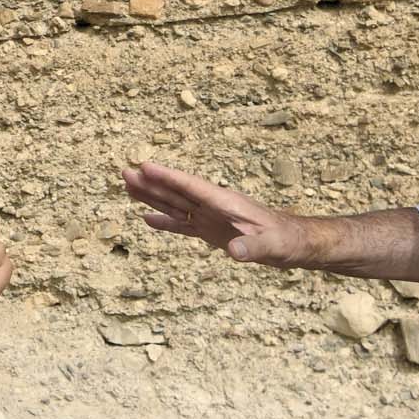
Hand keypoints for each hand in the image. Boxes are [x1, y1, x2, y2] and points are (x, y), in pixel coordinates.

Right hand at [122, 161, 301, 265]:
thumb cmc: (286, 240)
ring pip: (175, 205)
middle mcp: (214, 206)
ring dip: (152, 197)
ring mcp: (210, 218)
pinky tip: (147, 218)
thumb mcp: (272, 246)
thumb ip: (253, 248)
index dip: (169, 178)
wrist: (293, 243)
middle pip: (177, 193)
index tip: (147, 166)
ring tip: (128, 187)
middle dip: (151, 183)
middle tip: (125, 172)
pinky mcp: (211, 231)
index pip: (192, 187)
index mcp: (226, 203)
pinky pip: (182, 225)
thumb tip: (234, 253)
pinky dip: (165, 222)